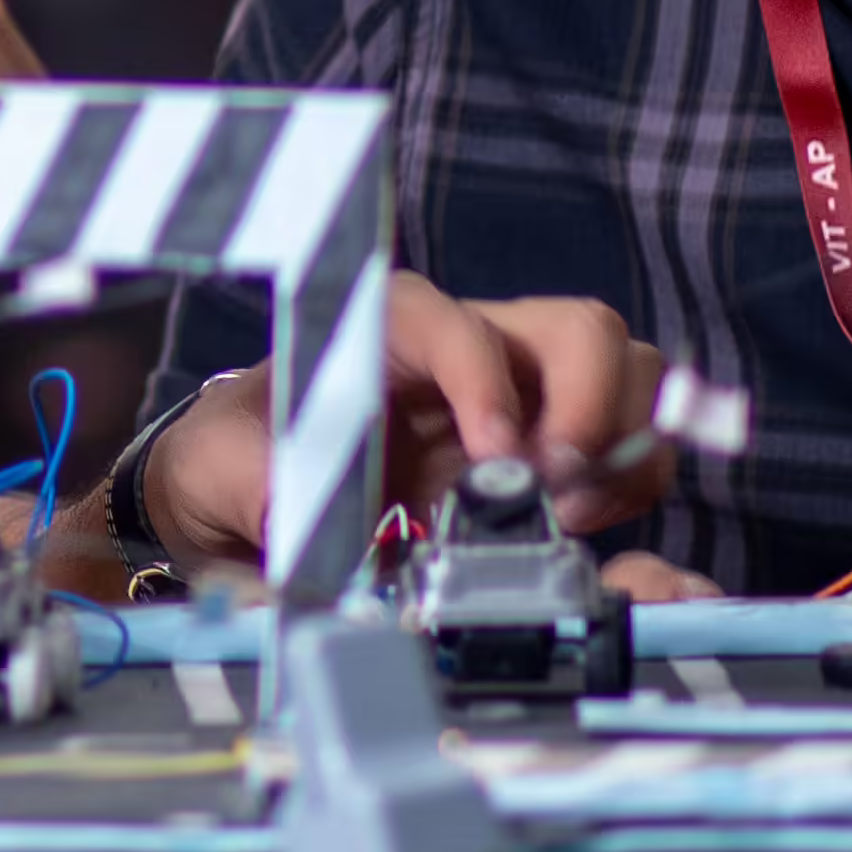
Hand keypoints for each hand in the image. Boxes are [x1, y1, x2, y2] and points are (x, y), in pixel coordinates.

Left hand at [129, 277, 702, 576]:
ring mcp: (520, 395)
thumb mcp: (222, 470)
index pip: (454, 322)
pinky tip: (577, 527)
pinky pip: (629, 443)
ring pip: (625, 374)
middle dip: (590, 405)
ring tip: (569, 512)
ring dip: (620, 445)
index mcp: (384, 328)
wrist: (245, 493)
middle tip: (554, 489)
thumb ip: (261, 489)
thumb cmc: (238, 459)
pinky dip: (628, 482)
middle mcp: (468, 346)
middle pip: (579, 328)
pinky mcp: (546, 451)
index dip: (486, 380)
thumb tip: (305, 529)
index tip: (497, 459)